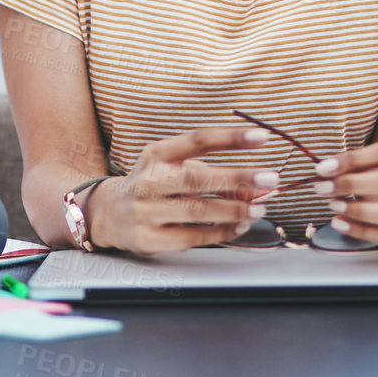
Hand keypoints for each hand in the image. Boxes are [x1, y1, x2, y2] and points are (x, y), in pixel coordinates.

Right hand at [86, 127, 280, 254]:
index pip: (197, 140)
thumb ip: (211, 173)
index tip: (261, 137)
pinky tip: (238, 227)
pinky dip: (221, 233)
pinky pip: (193, 237)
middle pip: (198, 177)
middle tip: (270, 179)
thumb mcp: (174, 168)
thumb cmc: (152, 185)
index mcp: (156, 154)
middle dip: (238, 178)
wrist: (107, 213)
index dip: (230, 138)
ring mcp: (146, 211)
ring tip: (259, 209)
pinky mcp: (149, 239)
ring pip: (198, 211)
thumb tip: (253, 186)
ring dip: (234, 210)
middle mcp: (148, 180)